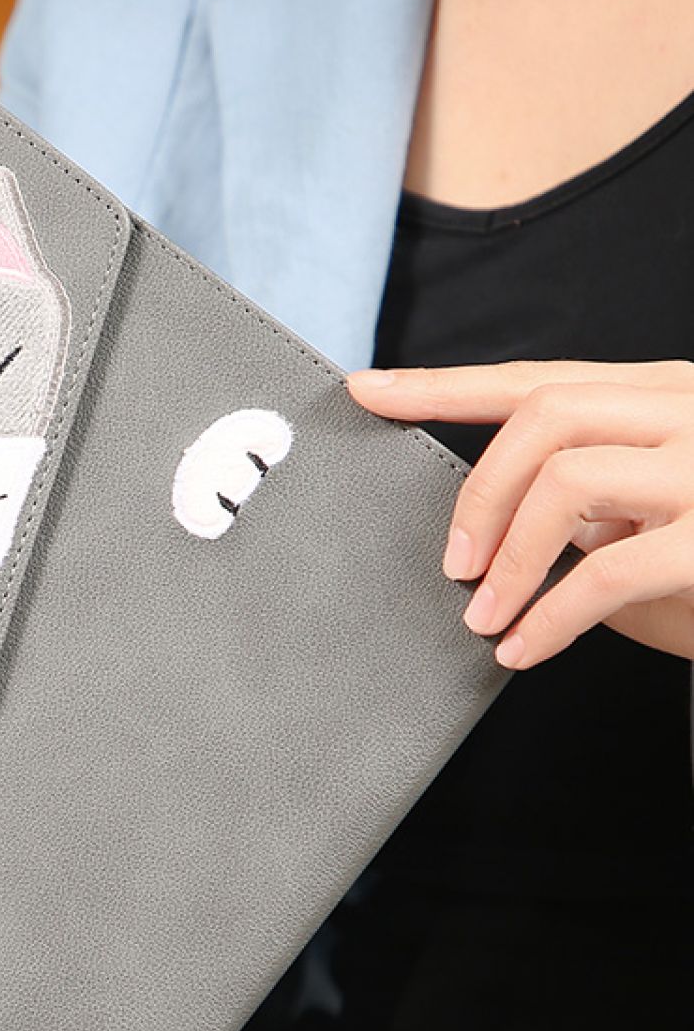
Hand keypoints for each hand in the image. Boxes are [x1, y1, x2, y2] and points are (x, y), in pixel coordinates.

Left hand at [348, 359, 693, 667]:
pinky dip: (549, 618)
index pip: (538, 380)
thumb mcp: (646, 517)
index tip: (367, 389)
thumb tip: (486, 525)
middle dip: (479, 491)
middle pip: (544, 415)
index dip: (444, 385)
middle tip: (454, 564)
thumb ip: (582, 502)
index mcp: (665, 396)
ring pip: (568, 480)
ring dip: (508, 559)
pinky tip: (524, 650)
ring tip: (483, 616)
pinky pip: (607, 570)